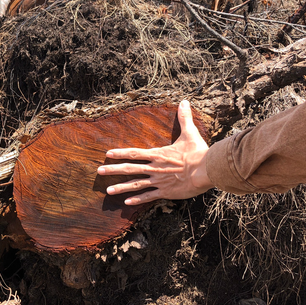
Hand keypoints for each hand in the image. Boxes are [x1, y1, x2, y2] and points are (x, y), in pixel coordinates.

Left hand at [96, 100, 214, 204]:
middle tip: (99, 171)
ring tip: (108, 191)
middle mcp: (155, 168)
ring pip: (136, 185)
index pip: (134, 153)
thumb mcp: (190, 133)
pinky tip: (127, 203)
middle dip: (113, 169)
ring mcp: (159, 181)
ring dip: (121, 188)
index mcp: (158, 154)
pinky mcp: (166, 192)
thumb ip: (184, 118)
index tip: (108, 154)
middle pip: (130, 169)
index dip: (120, 153)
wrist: (206, 170)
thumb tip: (184, 102)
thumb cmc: (198, 152)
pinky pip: (149, 196)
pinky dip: (137, 200)